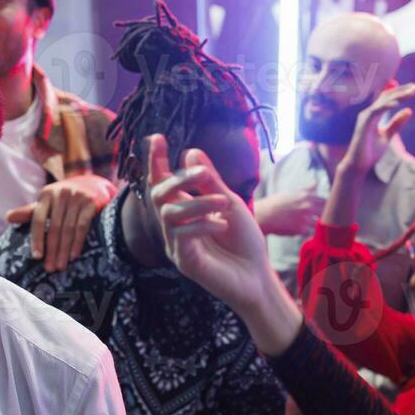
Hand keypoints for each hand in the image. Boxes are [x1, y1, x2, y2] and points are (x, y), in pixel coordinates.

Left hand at [6, 173, 116, 271]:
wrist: (91, 183)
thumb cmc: (64, 198)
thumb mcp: (47, 201)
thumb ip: (30, 212)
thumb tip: (8, 217)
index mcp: (46, 194)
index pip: (38, 220)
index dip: (37, 239)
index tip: (37, 257)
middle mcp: (61, 194)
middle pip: (54, 227)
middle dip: (52, 250)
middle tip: (50, 268)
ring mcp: (77, 197)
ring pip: (68, 229)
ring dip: (64, 250)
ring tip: (61, 266)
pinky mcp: (91, 203)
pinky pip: (82, 226)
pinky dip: (78, 242)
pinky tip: (73, 255)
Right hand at [147, 134, 303, 354]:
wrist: (258, 276)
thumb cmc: (244, 241)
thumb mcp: (231, 204)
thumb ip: (211, 182)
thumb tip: (190, 152)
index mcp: (185, 209)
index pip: (163, 182)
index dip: (157, 161)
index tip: (157, 138)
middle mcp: (175, 226)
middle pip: (158, 194)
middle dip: (178, 179)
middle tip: (203, 175)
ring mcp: (176, 245)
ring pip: (169, 213)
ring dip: (197, 203)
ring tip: (224, 204)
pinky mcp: (184, 262)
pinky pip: (181, 236)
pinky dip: (201, 225)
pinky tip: (221, 225)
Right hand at [253, 188, 324, 235]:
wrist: (263, 215)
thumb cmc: (276, 203)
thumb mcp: (291, 194)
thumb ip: (306, 190)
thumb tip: (315, 183)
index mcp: (307, 196)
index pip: (326, 201)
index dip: (328, 206)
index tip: (326, 210)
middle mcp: (308, 207)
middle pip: (326, 214)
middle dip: (324, 217)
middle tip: (319, 219)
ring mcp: (305, 219)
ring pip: (318, 225)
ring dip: (314, 226)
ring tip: (305, 225)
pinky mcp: (300, 230)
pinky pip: (309, 233)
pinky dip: (304, 232)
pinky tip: (296, 229)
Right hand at [338, 84, 414, 178]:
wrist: (359, 165)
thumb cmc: (370, 152)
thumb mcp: (387, 136)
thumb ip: (397, 123)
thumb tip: (409, 110)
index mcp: (374, 114)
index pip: (388, 98)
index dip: (401, 91)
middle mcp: (369, 113)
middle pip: (386, 96)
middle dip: (402, 90)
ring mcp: (365, 117)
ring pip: (383, 101)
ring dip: (398, 96)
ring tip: (412, 93)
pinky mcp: (364, 124)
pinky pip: (375, 111)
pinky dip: (386, 106)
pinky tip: (397, 103)